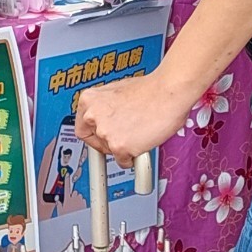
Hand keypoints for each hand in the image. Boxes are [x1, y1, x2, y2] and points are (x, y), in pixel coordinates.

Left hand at [73, 72, 194, 166]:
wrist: (169, 92)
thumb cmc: (151, 90)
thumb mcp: (118, 91)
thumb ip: (107, 107)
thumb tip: (108, 119)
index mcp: (89, 100)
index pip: (82, 127)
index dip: (94, 135)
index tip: (101, 139)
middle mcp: (93, 116)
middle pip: (95, 141)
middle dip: (108, 143)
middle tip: (122, 139)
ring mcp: (105, 132)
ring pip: (110, 152)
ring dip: (123, 148)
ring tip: (138, 136)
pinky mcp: (120, 146)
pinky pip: (123, 161)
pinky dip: (133, 157)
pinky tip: (142, 144)